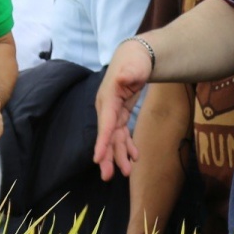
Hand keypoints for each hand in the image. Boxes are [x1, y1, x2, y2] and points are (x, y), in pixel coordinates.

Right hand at [94, 39, 152, 178]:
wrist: (135, 57)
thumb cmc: (134, 61)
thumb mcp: (134, 65)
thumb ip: (129, 73)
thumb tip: (124, 76)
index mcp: (108, 98)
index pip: (105, 123)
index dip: (102, 142)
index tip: (98, 159)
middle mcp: (107, 108)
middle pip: (107, 136)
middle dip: (108, 156)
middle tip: (109, 176)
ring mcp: (113, 112)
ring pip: (114, 138)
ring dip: (119, 155)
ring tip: (126, 172)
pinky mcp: (119, 114)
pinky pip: (121, 134)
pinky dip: (127, 146)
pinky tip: (134, 157)